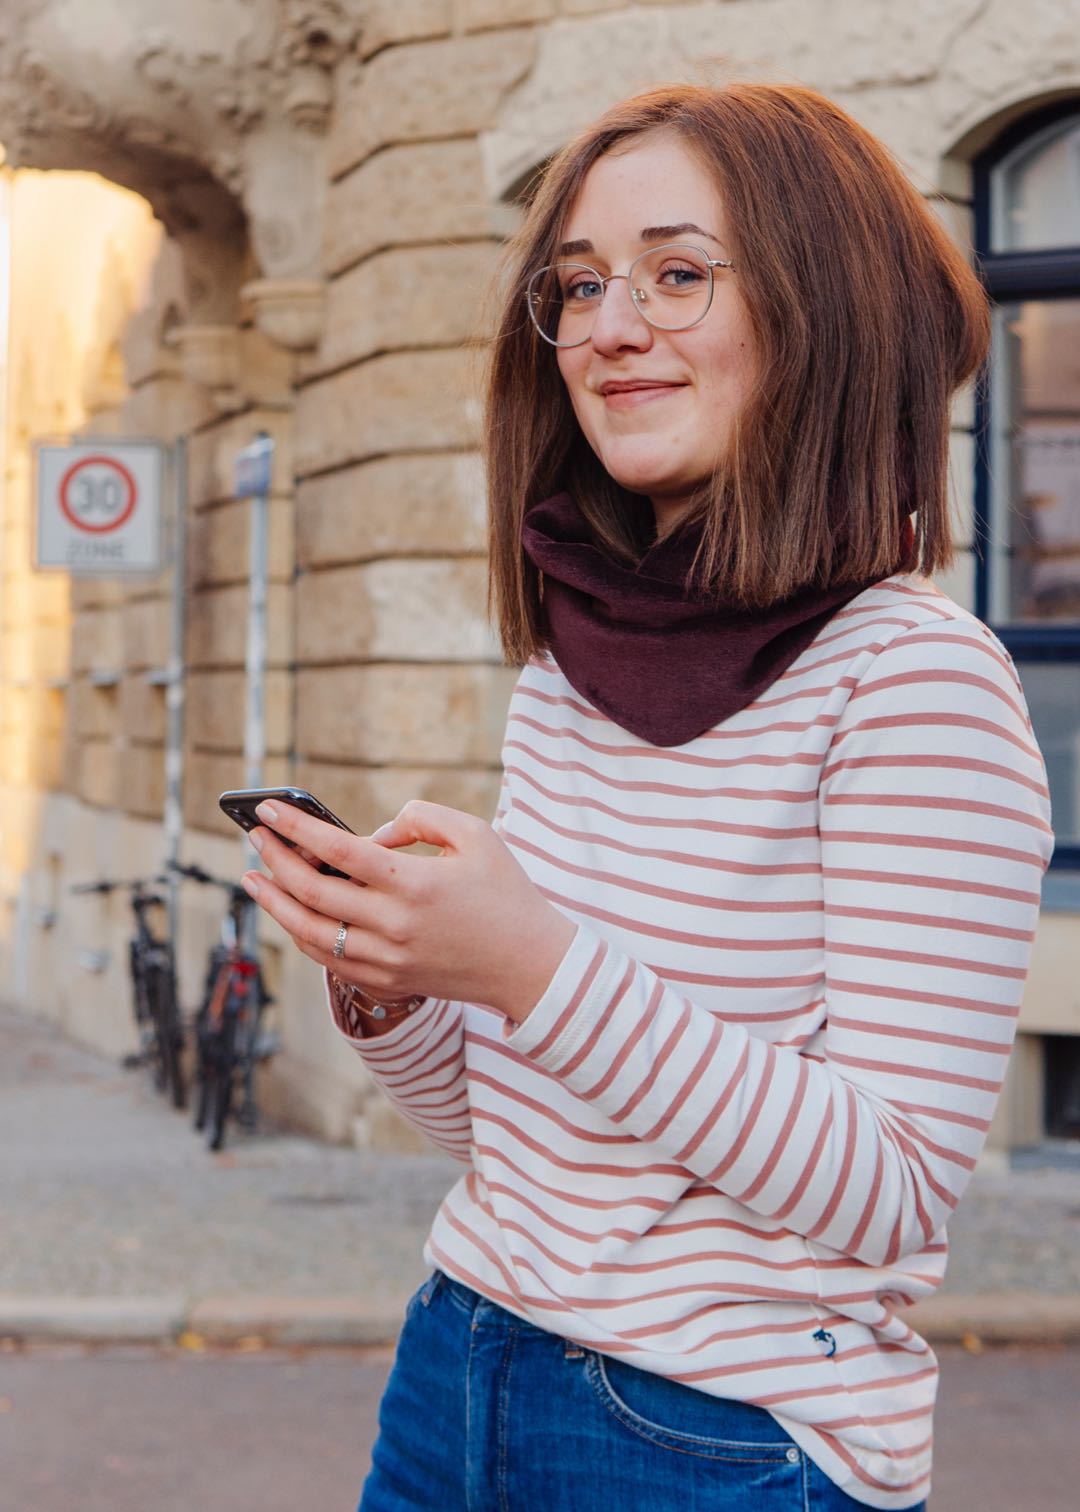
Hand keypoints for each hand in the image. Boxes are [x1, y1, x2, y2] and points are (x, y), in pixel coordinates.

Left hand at [241, 798, 575, 1022]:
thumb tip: (372, 834)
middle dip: (274, 860)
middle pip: (312, 892)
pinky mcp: (389, 982)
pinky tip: (292, 914)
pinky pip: (329, 961)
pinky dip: (303, 935)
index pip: (336, 851)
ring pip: (309, 933)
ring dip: (275, 903)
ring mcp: (387, 960)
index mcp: (414, 884)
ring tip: (254, 879)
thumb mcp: (476, 835)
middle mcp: (393, 925)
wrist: (531, 965)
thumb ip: (421, 819)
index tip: (267, 809)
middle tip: (254, 837)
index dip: (295, 827)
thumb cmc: (507, 893)